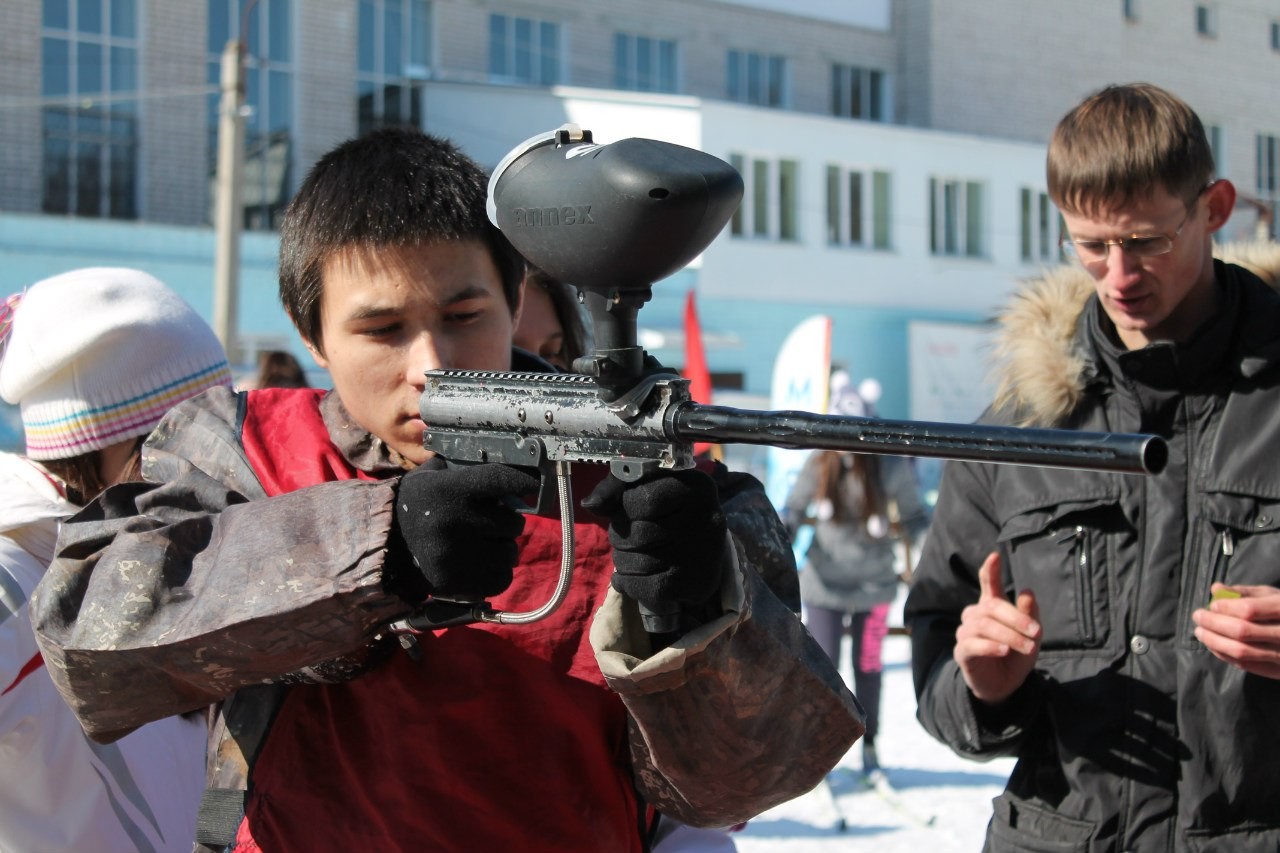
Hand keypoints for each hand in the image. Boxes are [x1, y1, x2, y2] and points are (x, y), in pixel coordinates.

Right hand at [392, 463, 540, 600]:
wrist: (386, 546)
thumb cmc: (417, 505)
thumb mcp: (433, 475)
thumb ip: (467, 467)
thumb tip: (510, 462)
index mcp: (448, 490)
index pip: (501, 479)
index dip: (522, 482)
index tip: (531, 485)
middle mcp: (452, 522)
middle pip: (512, 523)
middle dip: (507, 522)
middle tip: (491, 522)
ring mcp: (454, 556)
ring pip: (510, 553)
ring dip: (503, 548)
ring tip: (485, 544)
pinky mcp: (455, 583)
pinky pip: (501, 580)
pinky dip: (497, 573)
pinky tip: (481, 564)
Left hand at [582, 469, 727, 624]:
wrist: (701, 547)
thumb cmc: (667, 510)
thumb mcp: (646, 486)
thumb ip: (616, 487)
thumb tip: (591, 504)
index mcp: (696, 487)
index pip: (641, 500)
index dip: (624, 507)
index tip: (631, 510)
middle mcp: (706, 520)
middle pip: (637, 534)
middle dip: (619, 536)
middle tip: (628, 537)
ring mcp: (701, 556)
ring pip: (636, 563)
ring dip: (622, 561)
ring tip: (633, 554)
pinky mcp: (693, 586)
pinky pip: (641, 588)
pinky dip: (628, 583)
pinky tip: (637, 576)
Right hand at [953, 552, 1040, 704]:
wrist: (1005, 685)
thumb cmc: (1016, 654)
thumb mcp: (1031, 635)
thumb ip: (1029, 615)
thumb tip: (1027, 592)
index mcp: (991, 606)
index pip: (988, 583)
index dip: (990, 570)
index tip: (995, 556)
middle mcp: (975, 615)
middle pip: (991, 605)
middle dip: (1016, 617)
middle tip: (1036, 631)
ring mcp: (966, 632)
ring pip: (984, 625)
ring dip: (1009, 635)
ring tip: (1027, 647)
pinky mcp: (962, 651)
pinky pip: (972, 644)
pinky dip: (990, 646)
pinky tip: (1004, 650)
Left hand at [1192, 584, 1279, 678]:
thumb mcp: (1274, 595)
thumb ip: (1245, 592)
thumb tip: (1216, 589)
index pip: (1249, 610)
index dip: (1225, 608)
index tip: (1210, 605)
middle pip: (1242, 631)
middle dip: (1213, 624)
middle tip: (1197, 617)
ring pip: (1242, 651)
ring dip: (1214, 642)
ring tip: (1200, 632)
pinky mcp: (1278, 670)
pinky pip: (1246, 665)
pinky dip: (1225, 655)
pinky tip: (1214, 646)